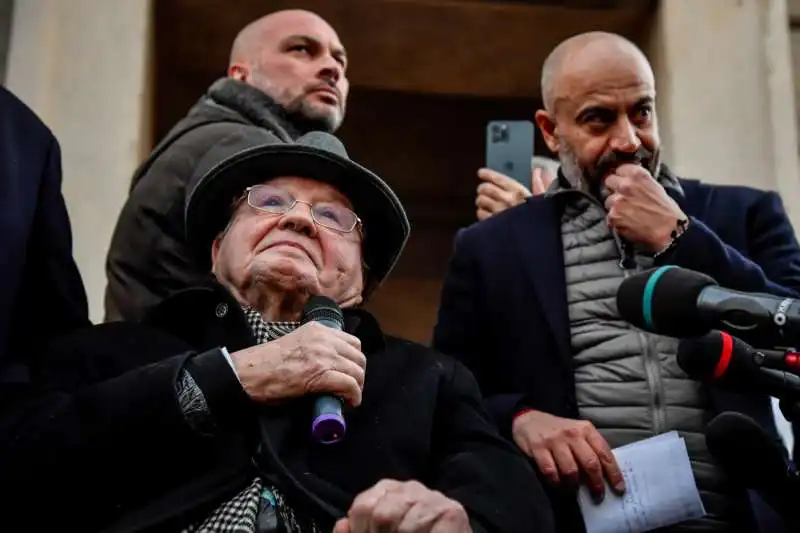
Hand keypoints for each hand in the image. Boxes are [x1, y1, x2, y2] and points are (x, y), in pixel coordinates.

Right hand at [230, 321, 365, 406]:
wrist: (250, 372)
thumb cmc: (267, 361)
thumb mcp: (296, 343)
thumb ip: (315, 346)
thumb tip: (330, 363)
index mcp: (318, 329)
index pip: (351, 342)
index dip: (354, 359)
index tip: (349, 371)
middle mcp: (324, 339)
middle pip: (358, 356)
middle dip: (358, 373)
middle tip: (352, 386)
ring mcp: (324, 356)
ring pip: (357, 371)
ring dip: (357, 386)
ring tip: (350, 396)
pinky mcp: (321, 375)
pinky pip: (349, 385)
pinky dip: (354, 396)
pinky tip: (349, 402)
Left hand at [333, 480, 470, 532]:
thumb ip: (357, 531)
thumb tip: (341, 526)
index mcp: (388, 491)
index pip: (362, 507)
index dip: (361, 531)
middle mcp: (410, 488)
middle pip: (380, 513)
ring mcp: (432, 497)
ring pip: (402, 525)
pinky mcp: (452, 511)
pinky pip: (424, 529)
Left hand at [475, 167, 553, 220]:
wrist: (536, 240)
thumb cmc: (539, 220)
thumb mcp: (543, 200)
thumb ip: (538, 184)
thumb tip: (537, 171)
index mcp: (519, 192)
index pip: (499, 178)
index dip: (488, 174)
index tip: (481, 173)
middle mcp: (507, 200)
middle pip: (485, 188)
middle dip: (483, 188)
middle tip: (483, 190)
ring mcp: (499, 212)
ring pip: (481, 200)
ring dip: (481, 201)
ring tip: (486, 203)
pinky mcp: (493, 224)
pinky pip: (481, 213)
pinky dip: (482, 213)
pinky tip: (488, 215)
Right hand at [512, 410, 624, 499]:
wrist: (528, 419)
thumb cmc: (558, 430)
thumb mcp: (578, 432)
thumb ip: (590, 448)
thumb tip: (606, 475)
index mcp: (586, 429)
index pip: (605, 453)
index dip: (614, 473)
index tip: (619, 489)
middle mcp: (572, 433)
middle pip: (590, 463)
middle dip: (596, 483)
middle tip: (598, 495)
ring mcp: (554, 440)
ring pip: (571, 470)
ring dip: (574, 485)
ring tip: (574, 489)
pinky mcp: (538, 448)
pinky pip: (551, 472)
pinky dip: (556, 482)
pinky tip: (557, 483)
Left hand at [604, 164, 685, 251]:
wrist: (669, 230)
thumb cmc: (666, 209)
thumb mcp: (655, 186)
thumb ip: (638, 181)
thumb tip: (627, 177)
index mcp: (637, 175)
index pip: (619, 169)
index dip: (621, 176)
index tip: (623, 181)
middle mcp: (625, 186)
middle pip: (608, 181)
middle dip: (614, 188)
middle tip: (622, 197)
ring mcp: (617, 201)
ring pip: (607, 200)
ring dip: (614, 206)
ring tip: (628, 213)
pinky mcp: (613, 216)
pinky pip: (609, 216)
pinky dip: (616, 220)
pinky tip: (627, 223)